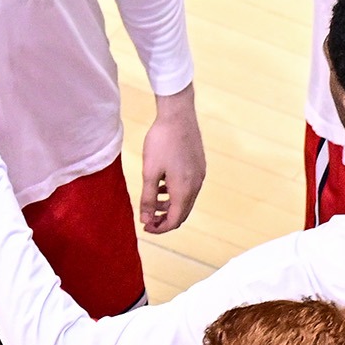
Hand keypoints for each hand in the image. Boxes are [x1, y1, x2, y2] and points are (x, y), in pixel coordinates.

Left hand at [140, 86, 204, 233]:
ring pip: (185, 201)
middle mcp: (196, 185)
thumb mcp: (149, 172)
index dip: (159, 228)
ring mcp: (199, 175)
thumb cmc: (161, 142)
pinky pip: (188, 188)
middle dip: (165, 220)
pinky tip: (161, 185)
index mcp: (184, 190)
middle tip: (147, 219)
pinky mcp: (198, 166)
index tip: (144, 228)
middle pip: (182, 213)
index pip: (175, 221)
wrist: (178, 116)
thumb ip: (148, 198)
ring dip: (169, 206)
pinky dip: (175, 193)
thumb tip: (146, 220)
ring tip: (152, 202)